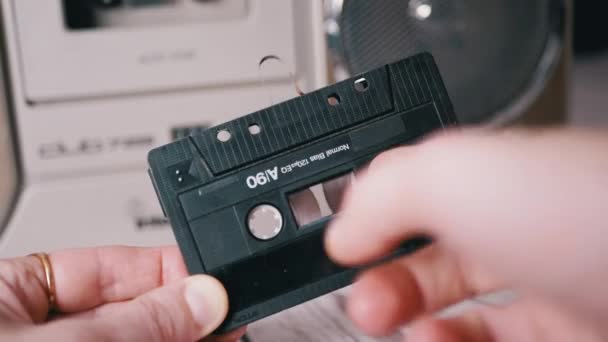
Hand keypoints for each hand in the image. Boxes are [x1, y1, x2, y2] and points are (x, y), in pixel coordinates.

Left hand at [0, 246, 245, 341]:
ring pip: (140, 340)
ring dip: (189, 337)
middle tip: (227, 317)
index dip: (167, 268)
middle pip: (130, 309)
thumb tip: (203, 296)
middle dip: (184, 312)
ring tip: (224, 335)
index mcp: (11, 293)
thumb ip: (135, 322)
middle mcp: (40, 329)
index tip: (213, 281)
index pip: (107, 265)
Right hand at [326, 127, 607, 340]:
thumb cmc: (590, 212)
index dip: (374, 222)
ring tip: (403, 331)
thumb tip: (346, 228)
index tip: (345, 250)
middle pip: (434, 264)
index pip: (419, 199)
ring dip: (413, 328)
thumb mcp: (455, 173)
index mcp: (496, 184)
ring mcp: (550, 298)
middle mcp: (525, 238)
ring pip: (461, 321)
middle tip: (366, 302)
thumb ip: (384, 189)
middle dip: (384, 283)